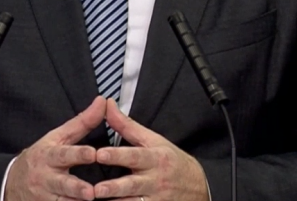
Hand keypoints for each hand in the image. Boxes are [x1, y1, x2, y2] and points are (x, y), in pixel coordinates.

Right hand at [5, 95, 105, 200]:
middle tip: (90, 192)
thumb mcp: (57, 137)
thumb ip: (82, 122)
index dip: (78, 155)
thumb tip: (103, 101)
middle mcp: (46, 178)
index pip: (64, 154)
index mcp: (49, 156)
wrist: (12, 182)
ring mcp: (45, 197)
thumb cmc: (42, 156)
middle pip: (62, 184)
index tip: (93, 154)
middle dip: (76, 189)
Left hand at [93, 99, 207, 200]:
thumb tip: (107, 104)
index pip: (134, 156)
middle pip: (132, 185)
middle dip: (114, 187)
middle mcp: (154, 180)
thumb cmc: (171, 160)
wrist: (199, 186)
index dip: (117, 156)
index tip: (100, 154)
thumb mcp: (153, 140)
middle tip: (97, 189)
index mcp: (154, 158)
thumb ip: (127, 125)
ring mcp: (155, 199)